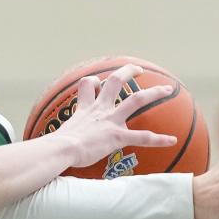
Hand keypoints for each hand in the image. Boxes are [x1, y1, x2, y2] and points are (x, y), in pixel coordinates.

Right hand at [53, 64, 177, 168]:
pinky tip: (171, 140)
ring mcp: (110, 121)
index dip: (93, 82)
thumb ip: (58, 137)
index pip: (88, 87)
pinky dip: (159, 139)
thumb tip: (47, 149)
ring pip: (136, 100)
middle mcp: (99, 110)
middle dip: (128, 72)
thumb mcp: (56, 135)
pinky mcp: (117, 136)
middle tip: (138, 69)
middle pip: (114, 82)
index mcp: (84, 109)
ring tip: (167, 89)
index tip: (97, 82)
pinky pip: (143, 137)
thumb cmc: (55, 147)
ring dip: (153, 93)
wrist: (61, 149)